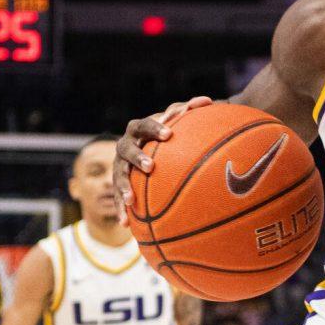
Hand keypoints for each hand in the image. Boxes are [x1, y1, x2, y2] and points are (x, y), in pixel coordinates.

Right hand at [114, 96, 212, 223]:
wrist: (152, 146)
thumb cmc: (170, 131)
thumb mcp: (179, 120)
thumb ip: (190, 110)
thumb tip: (206, 100)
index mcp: (138, 128)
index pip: (144, 125)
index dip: (155, 128)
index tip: (169, 134)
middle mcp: (125, 145)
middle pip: (127, 149)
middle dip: (138, 157)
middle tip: (151, 167)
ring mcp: (119, 164)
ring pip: (118, 175)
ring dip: (123, 187)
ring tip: (131, 200)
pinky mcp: (119, 182)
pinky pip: (119, 196)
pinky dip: (121, 209)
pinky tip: (125, 224)